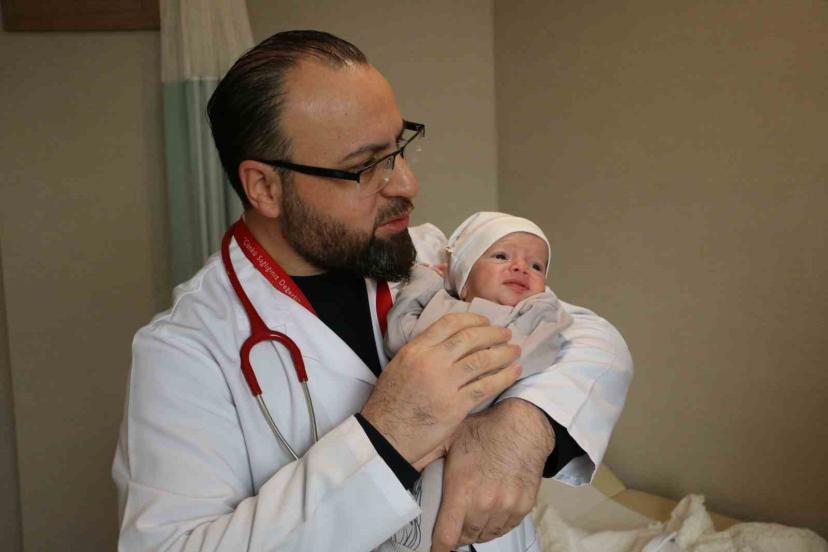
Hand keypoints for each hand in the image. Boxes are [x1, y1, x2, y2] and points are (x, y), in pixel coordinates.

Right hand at [361, 313, 521, 468]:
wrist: (385, 434)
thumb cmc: (390, 402)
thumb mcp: (399, 365)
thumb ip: (423, 352)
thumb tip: (448, 343)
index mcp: (416, 349)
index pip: (449, 323)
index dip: (472, 319)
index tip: (485, 321)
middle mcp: (431, 361)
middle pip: (470, 338)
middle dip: (493, 334)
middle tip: (506, 334)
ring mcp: (444, 383)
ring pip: (482, 360)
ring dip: (503, 353)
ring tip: (515, 351)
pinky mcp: (455, 406)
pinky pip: (485, 386)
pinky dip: (503, 377)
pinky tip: (513, 372)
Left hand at [431, 398, 554, 550]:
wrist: (523, 424)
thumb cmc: (483, 429)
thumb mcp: (448, 439)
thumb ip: (425, 459)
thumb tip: (399, 467)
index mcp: (462, 489)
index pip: (447, 536)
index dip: (437, 547)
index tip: (433, 548)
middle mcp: (485, 503)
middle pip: (466, 537)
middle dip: (457, 534)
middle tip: (452, 524)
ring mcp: (507, 506)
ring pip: (486, 534)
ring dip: (476, 531)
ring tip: (470, 518)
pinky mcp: (523, 506)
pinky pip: (505, 528)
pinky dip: (495, 525)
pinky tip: (489, 514)